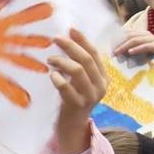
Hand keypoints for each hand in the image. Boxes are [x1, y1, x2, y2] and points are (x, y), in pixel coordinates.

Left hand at [49, 29, 106, 153]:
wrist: (72, 124)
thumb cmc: (74, 97)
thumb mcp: (80, 80)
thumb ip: (78, 64)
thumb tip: (67, 38)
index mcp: (103, 77)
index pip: (95, 53)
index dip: (83, 40)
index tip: (70, 29)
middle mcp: (100, 85)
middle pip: (87, 59)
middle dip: (70, 46)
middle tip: (55, 39)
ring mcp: (91, 96)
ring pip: (79, 71)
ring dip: (62, 61)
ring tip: (50, 60)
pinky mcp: (78, 105)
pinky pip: (67, 88)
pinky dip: (58, 79)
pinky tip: (51, 75)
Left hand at [113, 28, 153, 60]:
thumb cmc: (152, 61)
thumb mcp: (137, 55)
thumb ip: (127, 51)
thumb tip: (114, 52)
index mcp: (141, 35)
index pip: (126, 33)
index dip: (117, 38)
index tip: (108, 46)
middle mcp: (147, 35)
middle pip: (130, 35)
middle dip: (119, 43)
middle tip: (112, 52)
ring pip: (137, 39)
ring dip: (125, 46)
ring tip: (118, 52)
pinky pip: (148, 46)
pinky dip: (138, 49)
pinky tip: (131, 53)